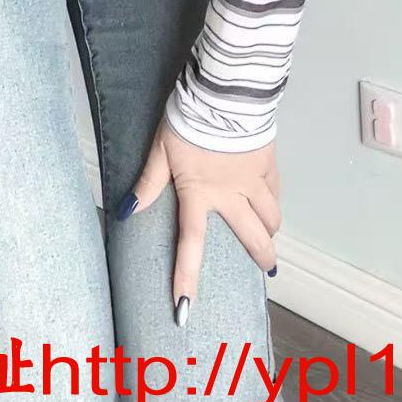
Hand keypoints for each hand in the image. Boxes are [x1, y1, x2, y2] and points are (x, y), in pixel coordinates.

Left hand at [123, 117, 280, 317]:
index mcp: (198, 194)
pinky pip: (275, 188)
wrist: (223, 92)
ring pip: (271, 214)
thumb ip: (148, 182)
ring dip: (271, 228)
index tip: (185, 309)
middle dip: (261, 256)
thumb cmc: (187, 120)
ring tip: (270, 233)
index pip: (190, 243)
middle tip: (267, 270)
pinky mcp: (268, 160)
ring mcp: (253, 178)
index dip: (186, 277)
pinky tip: (271, 199)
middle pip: (252, 236)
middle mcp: (231, 194)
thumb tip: (126, 211)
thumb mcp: (160, 149)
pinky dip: (274, 198)